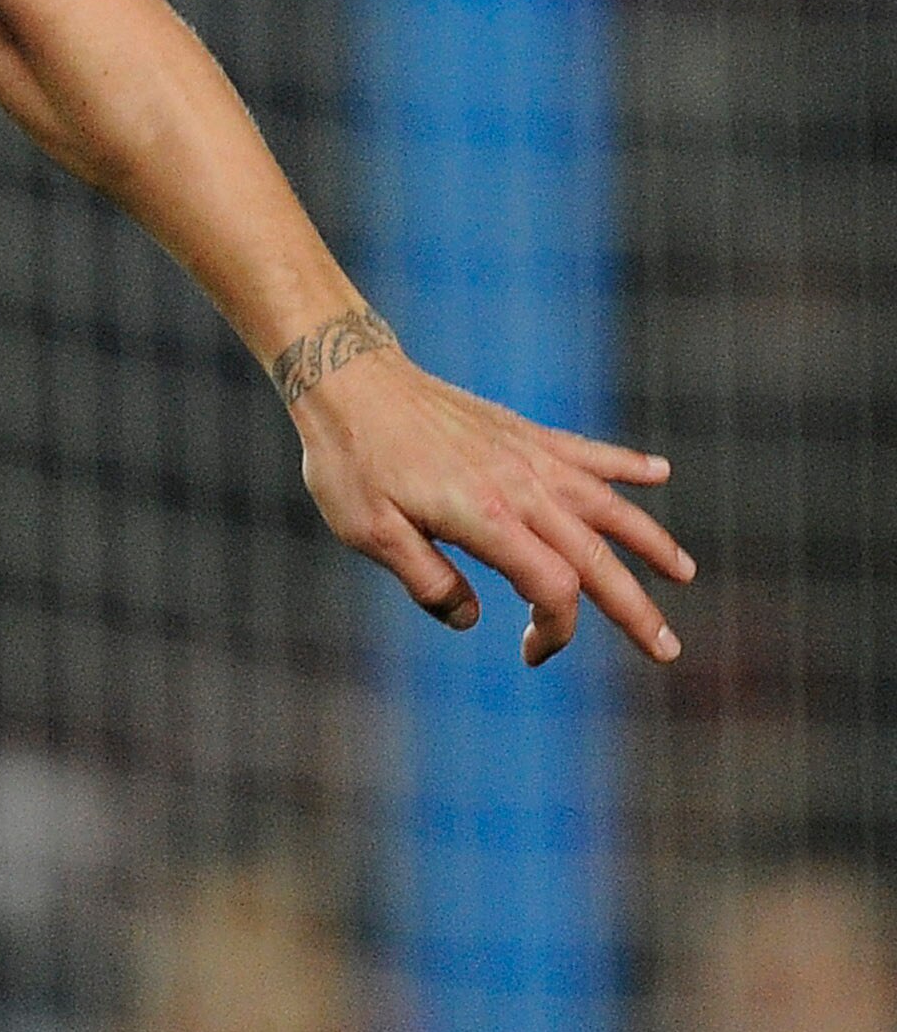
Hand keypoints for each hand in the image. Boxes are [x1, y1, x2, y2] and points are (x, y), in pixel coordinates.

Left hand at [292, 347, 693, 664]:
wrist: (348, 378)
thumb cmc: (351, 459)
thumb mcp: (368, 532)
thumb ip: (425, 580)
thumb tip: (471, 620)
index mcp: (486, 518)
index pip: (552, 588)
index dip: (555, 630)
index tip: (530, 653)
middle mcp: (520, 487)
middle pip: (594, 557)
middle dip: (635, 607)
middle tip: (667, 649)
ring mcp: (526, 456)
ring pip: (606, 503)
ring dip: (648, 540)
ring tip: (684, 571)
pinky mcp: (520, 432)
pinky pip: (585, 451)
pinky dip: (623, 463)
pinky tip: (659, 471)